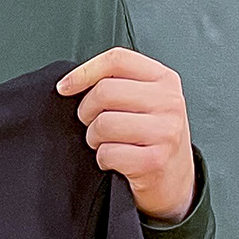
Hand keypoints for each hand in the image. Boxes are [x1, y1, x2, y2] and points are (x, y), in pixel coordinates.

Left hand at [55, 47, 195, 222]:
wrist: (174, 179)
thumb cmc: (150, 136)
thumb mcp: (144, 100)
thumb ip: (118, 83)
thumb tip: (69, 83)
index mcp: (164, 79)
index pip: (117, 59)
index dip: (83, 72)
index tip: (64, 87)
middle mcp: (170, 101)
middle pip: (104, 91)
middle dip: (86, 112)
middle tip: (93, 124)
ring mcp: (166, 131)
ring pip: (103, 123)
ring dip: (94, 138)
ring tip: (107, 143)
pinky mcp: (155, 160)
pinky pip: (107, 153)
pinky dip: (103, 159)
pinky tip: (116, 160)